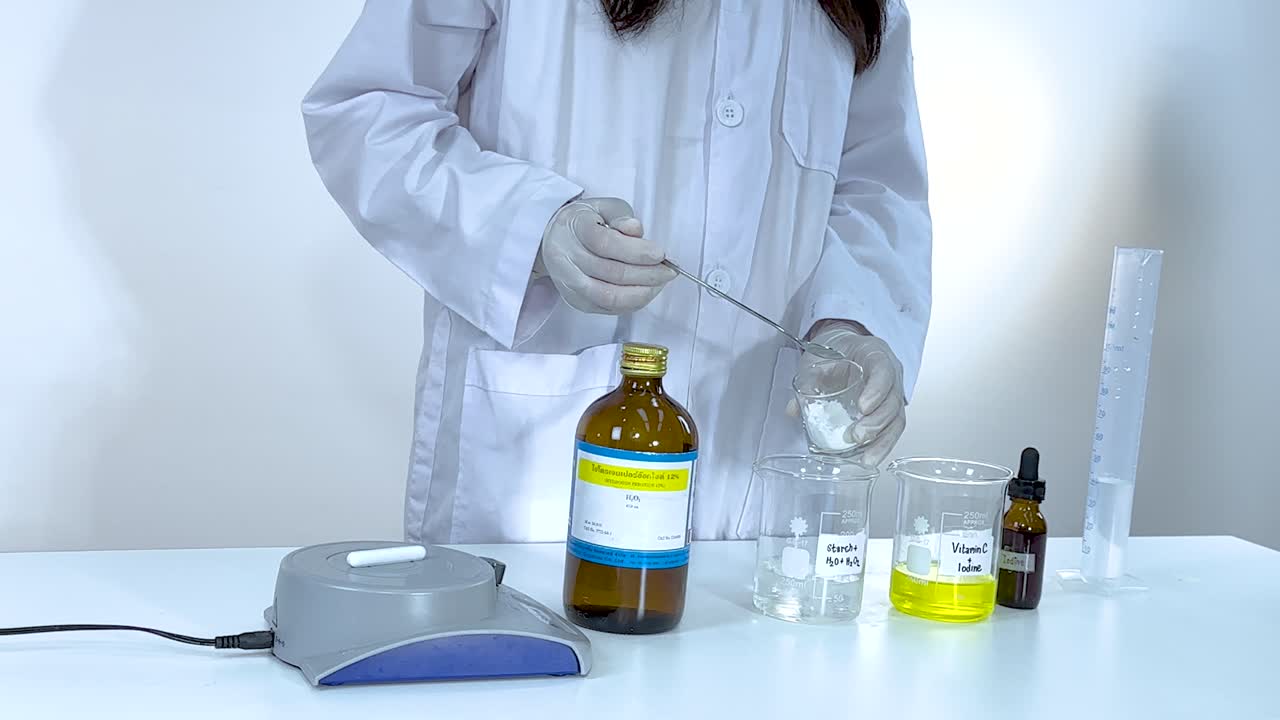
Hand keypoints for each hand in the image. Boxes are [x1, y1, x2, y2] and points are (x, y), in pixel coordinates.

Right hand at [537, 197, 675, 314]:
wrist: (556, 240)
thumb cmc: (585, 223)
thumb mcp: (604, 207)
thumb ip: (622, 215)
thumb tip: (635, 230)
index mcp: (572, 227)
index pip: (604, 243)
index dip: (636, 251)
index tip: (659, 253)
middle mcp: (565, 258)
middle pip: (610, 272)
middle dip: (646, 274)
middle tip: (668, 270)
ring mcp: (569, 283)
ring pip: (608, 296)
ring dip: (641, 292)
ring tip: (659, 283)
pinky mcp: (576, 301)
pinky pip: (608, 308)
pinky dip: (632, 303)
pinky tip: (645, 291)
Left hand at [792, 321, 906, 465]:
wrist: (845, 347)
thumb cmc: (836, 350)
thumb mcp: (818, 359)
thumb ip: (807, 381)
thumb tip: (793, 410)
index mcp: (874, 353)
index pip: (883, 370)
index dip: (876, 390)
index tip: (862, 407)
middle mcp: (890, 373)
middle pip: (893, 400)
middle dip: (876, 422)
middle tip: (856, 435)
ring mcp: (892, 392)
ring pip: (896, 419)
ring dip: (882, 441)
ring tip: (866, 458)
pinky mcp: (888, 410)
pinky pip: (891, 429)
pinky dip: (881, 446)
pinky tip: (868, 458)